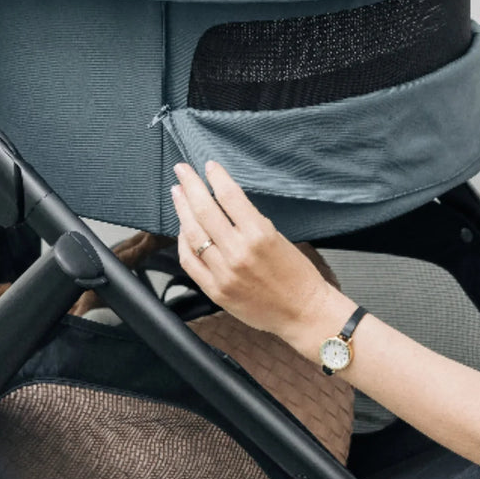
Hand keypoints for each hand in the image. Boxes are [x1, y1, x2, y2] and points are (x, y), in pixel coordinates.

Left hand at [171, 161, 353, 350]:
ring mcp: (224, 272)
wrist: (303, 313)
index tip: (209, 165)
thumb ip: (251, 223)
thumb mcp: (279, 238)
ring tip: (177, 194)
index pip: (229, 196)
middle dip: (190, 186)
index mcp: (260, 235)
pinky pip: (190, 262)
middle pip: (204, 211)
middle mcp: (239, 252)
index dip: (216, 177)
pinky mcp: (215, 290)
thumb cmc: (297, 275)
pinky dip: (182, 243)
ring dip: (182, 210)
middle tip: (181, 170)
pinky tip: (182, 230)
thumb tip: (225, 205)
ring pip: (192, 235)